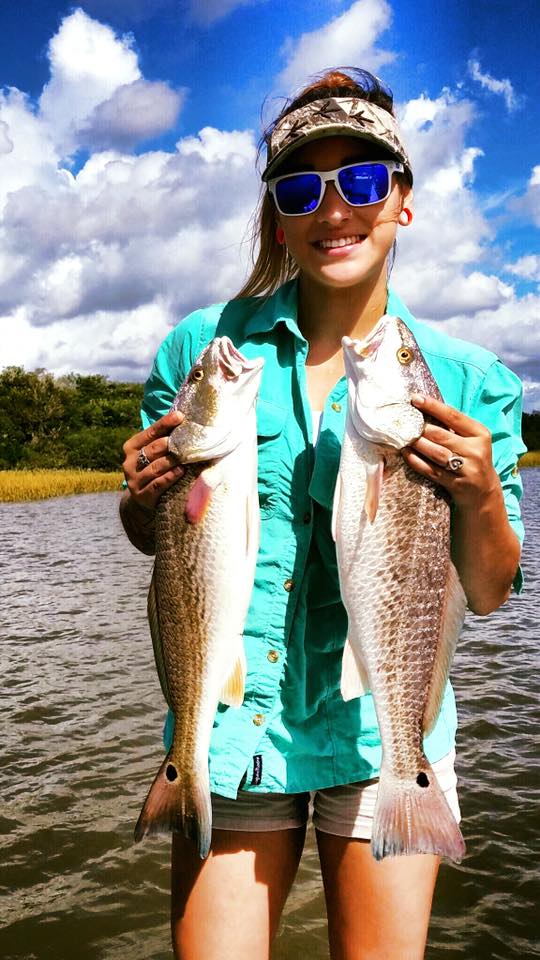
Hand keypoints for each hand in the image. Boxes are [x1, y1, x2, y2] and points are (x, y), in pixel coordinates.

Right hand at [122, 410, 185, 511]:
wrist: (144, 498)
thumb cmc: (154, 468)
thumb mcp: (154, 453)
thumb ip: (163, 439)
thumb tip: (184, 419)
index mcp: (131, 447)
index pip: (149, 432)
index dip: (164, 424)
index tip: (180, 416)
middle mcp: (129, 463)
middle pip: (152, 450)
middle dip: (170, 443)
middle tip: (187, 439)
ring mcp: (134, 480)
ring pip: (155, 467)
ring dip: (172, 461)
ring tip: (186, 456)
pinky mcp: (142, 495)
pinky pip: (157, 484)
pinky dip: (170, 477)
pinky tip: (181, 471)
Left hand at [401, 393, 499, 509]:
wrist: (483, 492)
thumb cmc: (472, 459)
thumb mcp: (471, 440)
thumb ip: (453, 427)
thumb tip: (423, 408)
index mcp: (480, 434)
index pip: (453, 416)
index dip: (433, 406)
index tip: (415, 398)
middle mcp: (475, 451)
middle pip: (441, 435)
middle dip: (419, 428)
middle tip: (402, 422)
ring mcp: (466, 469)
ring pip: (435, 453)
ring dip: (416, 444)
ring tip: (401, 437)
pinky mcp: (455, 484)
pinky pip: (431, 470)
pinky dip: (416, 461)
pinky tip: (406, 453)